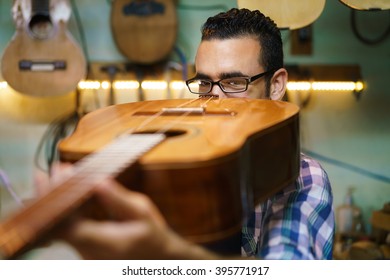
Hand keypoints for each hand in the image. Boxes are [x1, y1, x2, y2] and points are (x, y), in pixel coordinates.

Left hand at [61, 178, 217, 259]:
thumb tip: (98, 182)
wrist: (155, 256)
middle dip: (53, 195)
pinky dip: (65, 207)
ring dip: (58, 199)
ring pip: (60, 225)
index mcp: (105, 243)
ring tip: (61, 174)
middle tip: (57, 168)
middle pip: (58, 225)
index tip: (59, 175)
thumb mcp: (141, 212)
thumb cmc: (151, 233)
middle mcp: (89, 252)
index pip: (69, 226)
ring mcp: (84, 252)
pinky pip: (67, 226)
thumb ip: (118, 198)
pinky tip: (68, 190)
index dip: (57, 202)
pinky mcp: (83, 247)